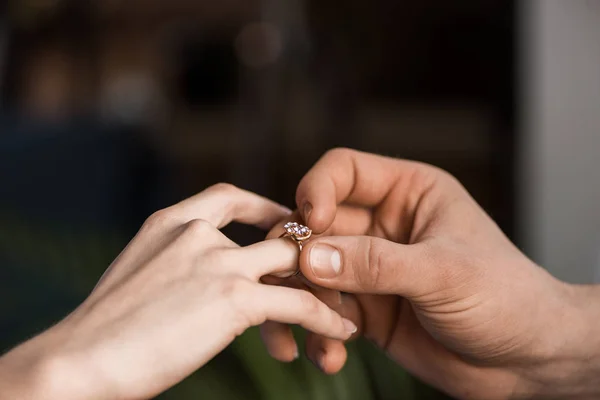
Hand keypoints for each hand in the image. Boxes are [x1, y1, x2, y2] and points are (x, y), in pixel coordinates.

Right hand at [0, 183, 356, 399]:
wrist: (80, 359)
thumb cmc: (103, 330)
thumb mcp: (138, 273)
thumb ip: (172, 262)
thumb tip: (195, 277)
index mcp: (172, 222)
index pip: (229, 197)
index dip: (264, 207)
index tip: (284, 222)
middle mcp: (200, 233)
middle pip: (276, 234)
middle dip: (307, 255)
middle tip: (330, 274)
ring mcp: (219, 262)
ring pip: (295, 265)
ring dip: (326, 290)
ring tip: (345, 312)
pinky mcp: (234, 299)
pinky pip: (299, 304)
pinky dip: (326, 320)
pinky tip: (342, 334)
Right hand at [262, 149, 599, 398]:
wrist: (525, 361)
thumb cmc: (505, 297)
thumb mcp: (443, 272)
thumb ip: (376, 264)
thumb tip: (310, 259)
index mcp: (407, 193)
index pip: (342, 171)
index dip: (316, 190)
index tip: (310, 224)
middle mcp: (382, 226)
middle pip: (315, 225)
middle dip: (296, 255)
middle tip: (288, 284)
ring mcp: (370, 269)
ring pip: (310, 272)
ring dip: (301, 301)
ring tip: (312, 331)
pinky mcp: (365, 309)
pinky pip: (323, 314)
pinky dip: (318, 334)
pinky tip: (331, 356)